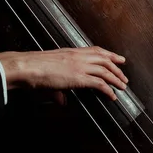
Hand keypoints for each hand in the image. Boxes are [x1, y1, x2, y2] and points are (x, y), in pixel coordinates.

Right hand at [0, 46, 127, 101]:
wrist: (28, 67)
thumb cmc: (34, 68)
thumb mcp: (49, 73)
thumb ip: (59, 89)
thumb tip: (62, 101)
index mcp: (71, 52)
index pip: (95, 50)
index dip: (109, 54)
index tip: (118, 58)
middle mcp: (78, 56)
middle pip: (104, 59)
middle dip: (117, 67)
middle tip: (124, 74)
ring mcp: (79, 66)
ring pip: (105, 70)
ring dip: (116, 79)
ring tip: (122, 86)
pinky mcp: (79, 78)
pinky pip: (99, 83)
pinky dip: (108, 90)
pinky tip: (112, 95)